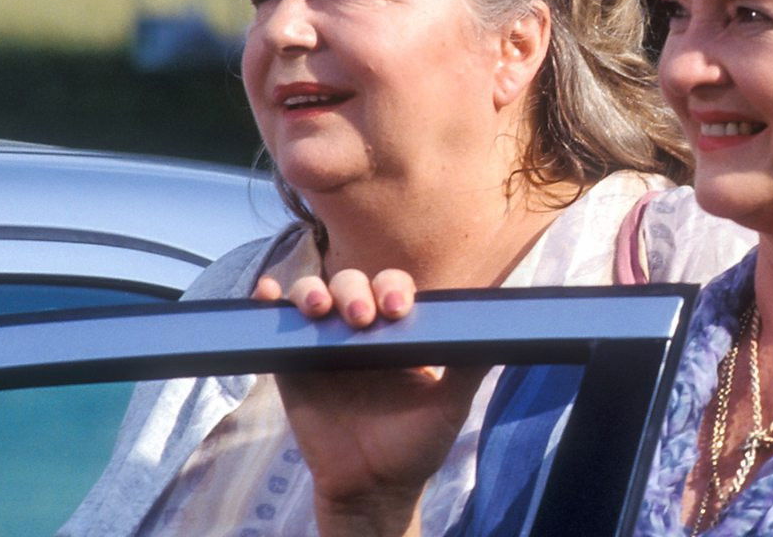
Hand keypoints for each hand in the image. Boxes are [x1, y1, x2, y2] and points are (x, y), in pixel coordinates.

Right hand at [254, 270, 487, 536]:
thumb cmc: (414, 447)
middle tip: (361, 317)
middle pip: (351, 283)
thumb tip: (507, 332)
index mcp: (397, 332)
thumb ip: (470, 367)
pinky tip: (265, 294)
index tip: (398, 309)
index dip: (393, 288)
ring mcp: (323, 344)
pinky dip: (267, 304)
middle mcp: (359, 330)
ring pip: (313, 296)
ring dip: (311, 292)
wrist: (371, 490)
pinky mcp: (291, 365)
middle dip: (354, 290)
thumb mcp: (450, 406)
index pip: (393, 288)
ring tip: (318, 309)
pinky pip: (275, 326)